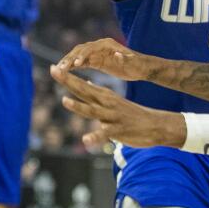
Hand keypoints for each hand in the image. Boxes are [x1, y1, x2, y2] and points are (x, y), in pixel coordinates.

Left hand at [50, 66, 185, 149]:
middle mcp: (106, 103)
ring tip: (64, 101)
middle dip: (68, 81)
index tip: (52, 67)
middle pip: (84, 91)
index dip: (67, 77)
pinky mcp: (118, 130)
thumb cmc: (131, 113)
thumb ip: (97, 93)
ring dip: (78, 106)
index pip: (81, 84)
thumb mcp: (113, 100)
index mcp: (103, 96)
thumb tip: (85, 82)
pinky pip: (105, 134)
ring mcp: (112, 116)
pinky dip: (95, 136)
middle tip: (54, 71)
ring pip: (92, 111)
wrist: (155, 125)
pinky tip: (85, 139)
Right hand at [55, 37, 148, 80]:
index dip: (83, 55)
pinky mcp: (95, 60)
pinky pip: (81, 62)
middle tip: (61, 68)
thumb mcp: (133, 63)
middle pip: (80, 50)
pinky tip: (64, 72)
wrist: (140, 67)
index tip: (76, 65)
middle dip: (70, 58)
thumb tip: (117, 55)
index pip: (91, 48)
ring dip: (68, 62)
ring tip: (58, 70)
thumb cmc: (137, 65)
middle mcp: (99, 46)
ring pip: (78, 55)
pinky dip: (72, 66)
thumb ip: (124, 59)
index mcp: (107, 44)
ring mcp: (96, 53)